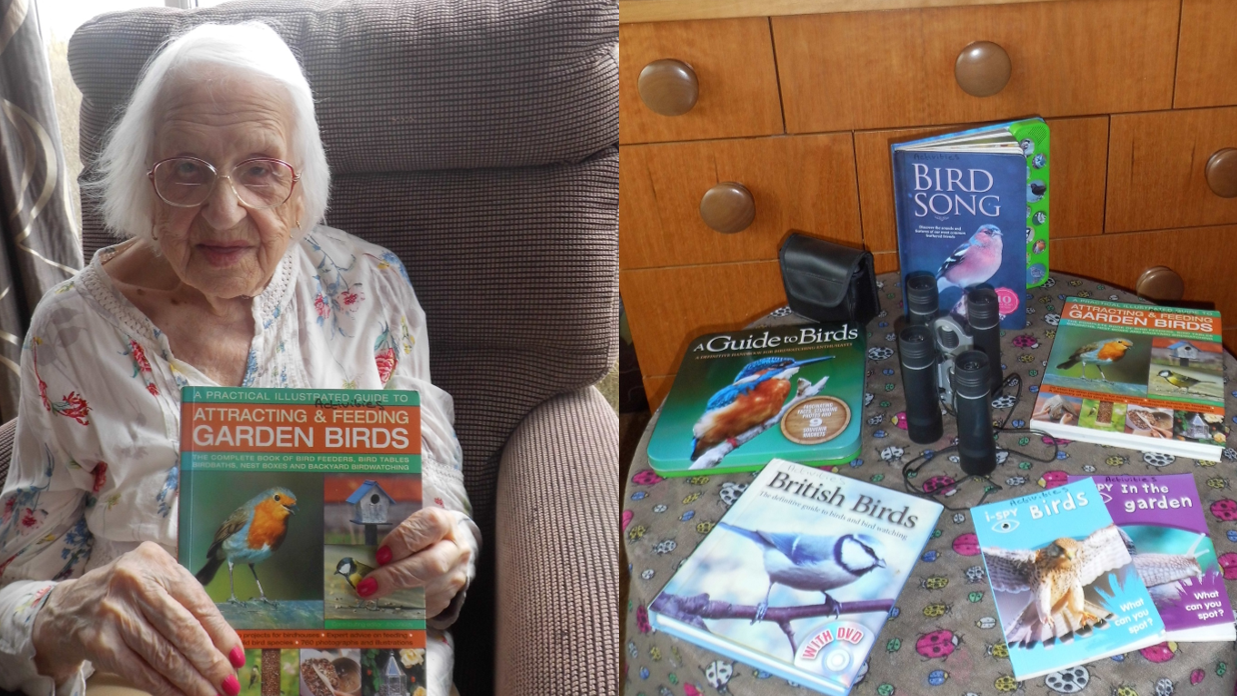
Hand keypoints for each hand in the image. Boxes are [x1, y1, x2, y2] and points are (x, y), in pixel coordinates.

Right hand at [32, 541, 244, 695]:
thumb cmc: (126, 596)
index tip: (238, 658)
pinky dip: (165, 689)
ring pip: (163, 655)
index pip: (197, 603)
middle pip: (182, 631)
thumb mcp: (156, 583)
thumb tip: (227, 645)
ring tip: (212, 695)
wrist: (67, 609)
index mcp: (155, 563)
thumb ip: (188, 604)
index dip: (222, 634)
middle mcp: (133, 583)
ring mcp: (113, 613)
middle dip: (211, 662)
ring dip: (192, 682)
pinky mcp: (99, 642)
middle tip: (230, 684)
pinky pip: (140, 672)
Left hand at [358, 507, 470, 616]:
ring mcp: (455, 575)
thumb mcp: (406, 526)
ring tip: (369, 596)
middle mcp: (456, 549)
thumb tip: (357, 553)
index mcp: (445, 523)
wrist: (443, 552)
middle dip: (396, 575)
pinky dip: (401, 605)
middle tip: (367, 586)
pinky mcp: (448, 597)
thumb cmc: (417, 537)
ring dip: (395, 594)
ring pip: (427, 589)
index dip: (404, 538)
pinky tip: (384, 602)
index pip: (430, 524)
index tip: (380, 554)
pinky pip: (424, 606)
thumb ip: (387, 534)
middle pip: (432, 563)